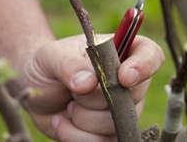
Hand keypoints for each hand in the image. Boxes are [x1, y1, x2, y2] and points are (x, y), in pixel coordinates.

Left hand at [19, 34, 163, 140]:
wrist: (36, 90)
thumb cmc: (49, 65)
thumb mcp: (52, 56)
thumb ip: (69, 65)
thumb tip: (88, 83)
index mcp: (120, 52)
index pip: (150, 55)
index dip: (144, 66)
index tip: (123, 77)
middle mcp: (127, 82)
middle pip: (133, 95)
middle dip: (96, 98)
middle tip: (73, 90)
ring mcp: (121, 109)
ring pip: (115, 123)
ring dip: (82, 118)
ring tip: (68, 105)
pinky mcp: (108, 132)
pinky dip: (76, 135)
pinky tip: (63, 121)